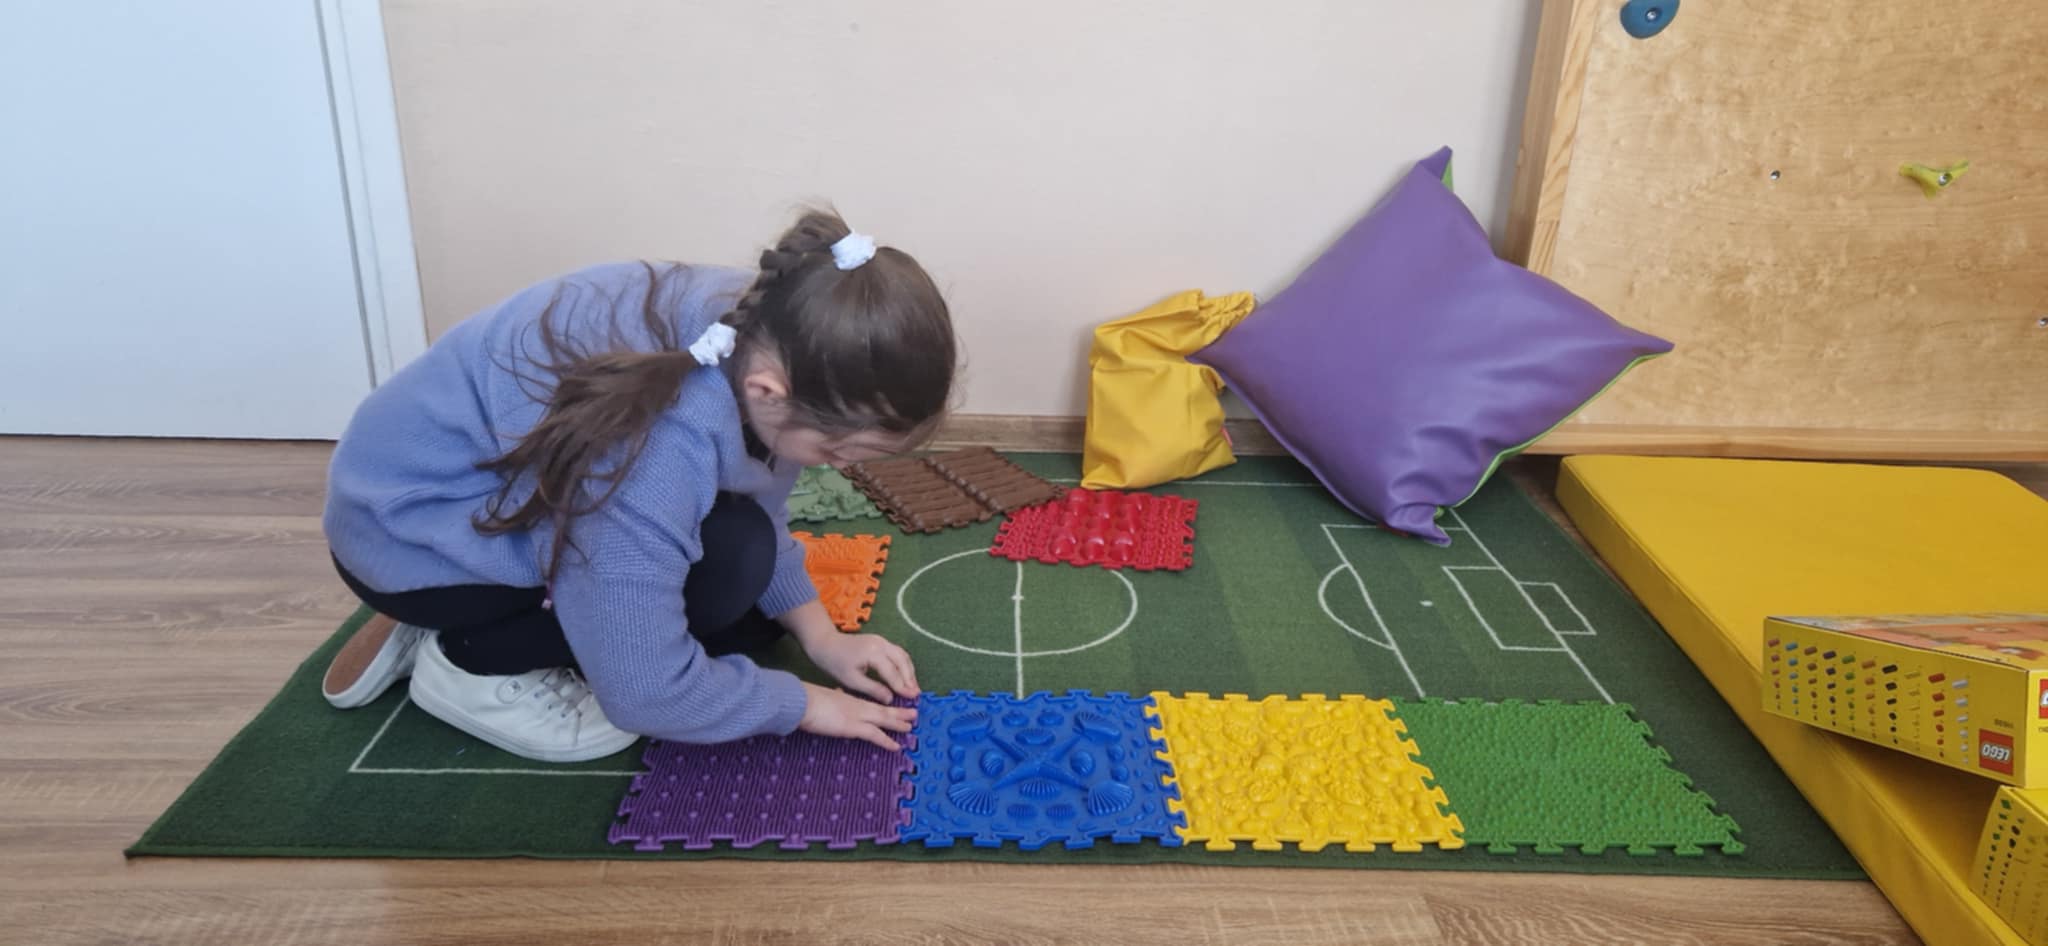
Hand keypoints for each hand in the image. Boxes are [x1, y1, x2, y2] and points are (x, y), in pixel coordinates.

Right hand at [799, 683, 915, 750]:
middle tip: (914, 714)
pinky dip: (886, 741)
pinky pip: (874, 735)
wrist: (802, 702)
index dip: (884, 706)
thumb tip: (837, 695)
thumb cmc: (808, 701)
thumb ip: (834, 699)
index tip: (894, 708)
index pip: (871, 703)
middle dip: (899, 713)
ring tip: (911, 728)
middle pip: (883, 710)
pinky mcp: (853, 727)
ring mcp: (856, 716)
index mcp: (849, 699)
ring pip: (883, 720)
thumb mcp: (825, 698)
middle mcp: (857, 706)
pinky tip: (896, 747)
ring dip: (898, 724)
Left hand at [804, 631, 919, 703]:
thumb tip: (890, 699)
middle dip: (910, 678)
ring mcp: (882, 640)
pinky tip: (905, 675)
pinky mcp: (880, 641)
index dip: (903, 687)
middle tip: (916, 693)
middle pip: (902, 661)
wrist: (825, 644)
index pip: (892, 673)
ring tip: (913, 686)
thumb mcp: (852, 681)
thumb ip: (873, 689)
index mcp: (873, 653)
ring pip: (902, 655)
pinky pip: (897, 652)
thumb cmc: (835, 664)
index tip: (912, 698)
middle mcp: (881, 644)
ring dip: (909, 671)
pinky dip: (903, 664)